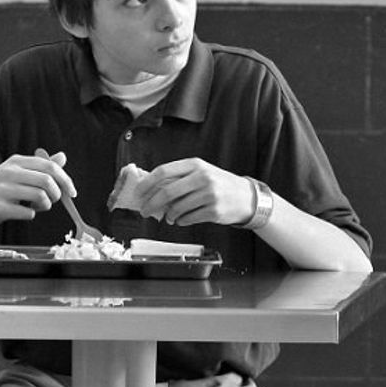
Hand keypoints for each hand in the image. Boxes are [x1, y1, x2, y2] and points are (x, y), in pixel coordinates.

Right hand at [0, 150, 76, 229]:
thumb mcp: (15, 172)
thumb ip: (39, 166)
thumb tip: (62, 157)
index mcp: (16, 162)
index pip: (49, 166)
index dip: (66, 180)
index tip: (71, 192)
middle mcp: (9, 172)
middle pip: (47, 180)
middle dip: (56, 194)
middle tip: (52, 201)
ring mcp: (3, 190)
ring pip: (40, 196)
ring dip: (45, 205)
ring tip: (36, 206)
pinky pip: (28, 212)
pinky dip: (31, 214)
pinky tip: (23, 212)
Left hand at [134, 158, 251, 225]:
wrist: (247, 197)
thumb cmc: (220, 184)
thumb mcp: (201, 173)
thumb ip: (180, 177)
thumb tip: (151, 188)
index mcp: (195, 165)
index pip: (164, 171)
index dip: (147, 183)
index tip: (138, 193)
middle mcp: (202, 177)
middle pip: (166, 191)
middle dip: (151, 204)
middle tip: (145, 211)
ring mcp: (209, 194)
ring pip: (176, 208)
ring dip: (168, 215)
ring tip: (170, 217)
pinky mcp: (213, 210)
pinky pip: (187, 219)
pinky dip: (181, 221)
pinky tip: (182, 220)